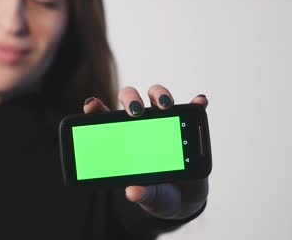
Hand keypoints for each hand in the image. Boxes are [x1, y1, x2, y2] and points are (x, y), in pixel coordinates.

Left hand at [83, 84, 208, 219]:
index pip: (104, 117)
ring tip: (165, 106)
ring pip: (157, 96)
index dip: (96, 108)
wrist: (183, 197)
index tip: (91, 107)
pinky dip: (195, 103)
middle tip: (135, 113)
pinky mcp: (185, 123)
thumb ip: (141, 193)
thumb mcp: (149, 195)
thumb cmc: (157, 192)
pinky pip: (191, 107)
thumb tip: (133, 192)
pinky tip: (200, 102)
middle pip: (131, 99)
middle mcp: (140, 123)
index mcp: (122, 137)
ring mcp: (163, 121)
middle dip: (131, 99)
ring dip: (160, 95)